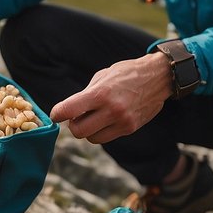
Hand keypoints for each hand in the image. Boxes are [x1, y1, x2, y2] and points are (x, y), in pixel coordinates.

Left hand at [50, 52, 172, 144]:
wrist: (157, 78)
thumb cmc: (126, 74)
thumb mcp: (102, 77)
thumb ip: (85, 95)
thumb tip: (68, 112)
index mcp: (101, 93)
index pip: (70, 110)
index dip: (57, 114)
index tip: (56, 115)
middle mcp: (111, 109)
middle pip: (78, 131)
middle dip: (73, 125)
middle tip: (76, 116)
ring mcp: (122, 121)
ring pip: (92, 138)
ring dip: (87, 130)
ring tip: (93, 118)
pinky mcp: (130, 128)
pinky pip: (106, 138)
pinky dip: (101, 132)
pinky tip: (105, 120)